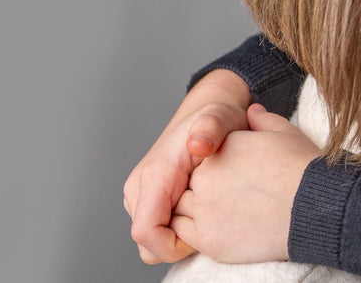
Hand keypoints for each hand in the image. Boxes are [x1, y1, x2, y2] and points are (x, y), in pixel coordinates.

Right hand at [124, 69, 252, 262]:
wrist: (206, 115)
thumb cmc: (217, 119)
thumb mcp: (222, 117)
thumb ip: (212, 128)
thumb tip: (198, 144)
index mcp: (154, 175)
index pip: (146, 233)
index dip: (174, 245)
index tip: (204, 233)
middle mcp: (139, 189)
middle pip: (149, 244)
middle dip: (180, 242)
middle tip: (213, 218)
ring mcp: (139, 197)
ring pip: (153, 241)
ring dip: (180, 236)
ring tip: (209, 209)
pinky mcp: (147, 202)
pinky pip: (158, 232)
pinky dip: (180, 230)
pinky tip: (203, 210)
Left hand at [170, 104, 319, 262]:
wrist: (315, 205)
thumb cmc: (304, 168)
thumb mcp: (286, 133)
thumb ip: (263, 120)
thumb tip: (252, 111)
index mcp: (221, 147)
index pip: (203, 159)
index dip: (219, 169)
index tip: (237, 178)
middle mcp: (206, 175)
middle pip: (191, 183)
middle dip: (206, 189)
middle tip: (233, 198)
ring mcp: (205, 208)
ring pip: (182, 209)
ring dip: (197, 211)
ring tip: (227, 214)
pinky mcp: (208, 238)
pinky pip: (184, 234)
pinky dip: (194, 232)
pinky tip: (220, 229)